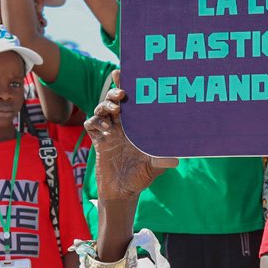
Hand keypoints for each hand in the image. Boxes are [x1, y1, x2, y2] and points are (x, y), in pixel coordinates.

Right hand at [89, 70, 177, 199]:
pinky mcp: (99, 142)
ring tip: (114, 110)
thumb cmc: (140, 178)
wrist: (123, 193)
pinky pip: (92, 125)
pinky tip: (105, 128)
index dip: (129, 88)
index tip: (129, 74)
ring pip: (102, 110)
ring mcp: (109, 133)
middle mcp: (122, 127)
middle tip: (122, 92)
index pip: (132, 103)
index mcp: (136, 128)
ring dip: (105, 105)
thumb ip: (162, 162)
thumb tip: (176, 160)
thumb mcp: (153, 169)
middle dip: (115, 91)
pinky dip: (95, 122)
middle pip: (115, 101)